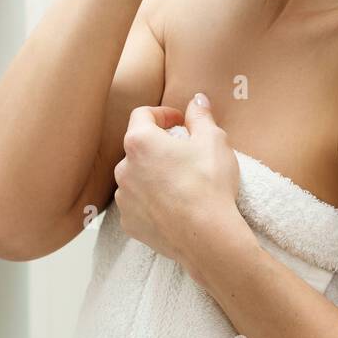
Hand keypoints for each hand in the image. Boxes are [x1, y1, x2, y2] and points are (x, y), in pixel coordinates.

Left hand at [112, 94, 249, 284]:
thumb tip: (197, 101)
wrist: (206, 236)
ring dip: (153, 175)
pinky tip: (174, 206)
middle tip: (185, 154)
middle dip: (159, 146)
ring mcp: (124, 198)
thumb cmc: (209, 184)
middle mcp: (123, 168)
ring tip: (181, 183)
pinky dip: (152, 201)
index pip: (143, 114)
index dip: (163, 113)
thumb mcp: (214, 140)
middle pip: (138, 147)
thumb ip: (201, 116)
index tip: (180, 121)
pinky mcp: (129, 223)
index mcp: (140, 142)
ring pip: (136, 177)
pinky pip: (138, 204)